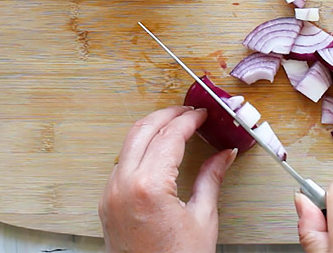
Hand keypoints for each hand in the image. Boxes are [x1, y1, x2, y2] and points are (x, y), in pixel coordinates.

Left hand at [99, 106, 237, 252]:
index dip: (189, 119)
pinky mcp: (107, 204)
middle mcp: (123, 185)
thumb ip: (212, 179)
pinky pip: (122, 164)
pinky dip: (140, 150)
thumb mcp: (203, 219)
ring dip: (151, 130)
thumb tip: (224, 155)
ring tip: (177, 128)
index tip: (203, 114)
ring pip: (128, 144)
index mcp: (148, 186)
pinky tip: (159, 153)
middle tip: (190, 112)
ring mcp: (110, 194)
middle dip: (167, 115)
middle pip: (142, 129)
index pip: (169, 135)